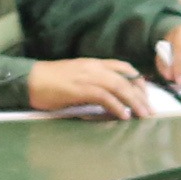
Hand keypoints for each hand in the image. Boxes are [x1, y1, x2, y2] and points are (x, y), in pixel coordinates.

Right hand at [27, 57, 150, 117]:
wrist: (30, 80)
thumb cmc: (51, 81)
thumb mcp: (78, 77)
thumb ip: (94, 82)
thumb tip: (109, 96)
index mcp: (94, 63)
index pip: (124, 68)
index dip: (138, 81)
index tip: (145, 95)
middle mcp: (94, 67)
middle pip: (126, 78)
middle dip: (141, 95)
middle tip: (150, 110)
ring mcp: (87, 77)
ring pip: (119, 86)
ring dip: (134, 102)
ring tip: (143, 115)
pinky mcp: (80, 89)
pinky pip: (104, 96)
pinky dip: (117, 106)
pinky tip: (124, 116)